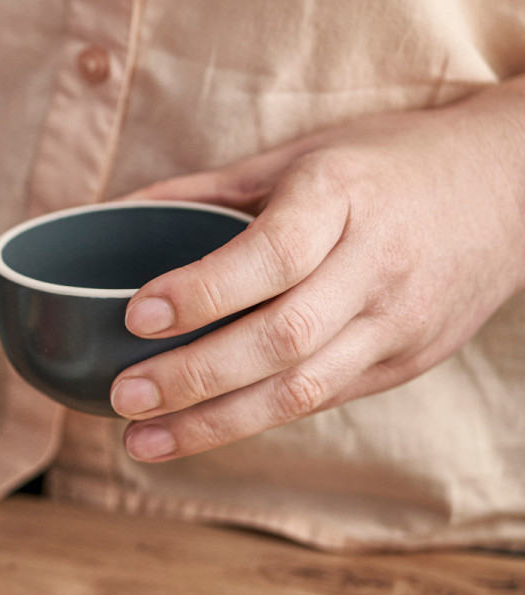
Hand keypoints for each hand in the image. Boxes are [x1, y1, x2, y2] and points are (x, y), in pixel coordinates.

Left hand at [109, 78, 524, 460]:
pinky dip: (256, 419)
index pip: (272, 256)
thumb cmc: (390, 162)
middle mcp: (377, 265)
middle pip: (283, 337)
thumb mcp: (302, 154)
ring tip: (142, 440)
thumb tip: (109, 210)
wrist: (514, 185)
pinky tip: (199, 431)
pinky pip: (324, 399)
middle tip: (122, 397)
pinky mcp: (408, 361)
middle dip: (195, 376)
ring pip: (304, 389)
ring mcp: (399, 322)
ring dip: (215, 423)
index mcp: (345, 199)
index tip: (136, 314)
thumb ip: (207, 187)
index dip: (202, 291)